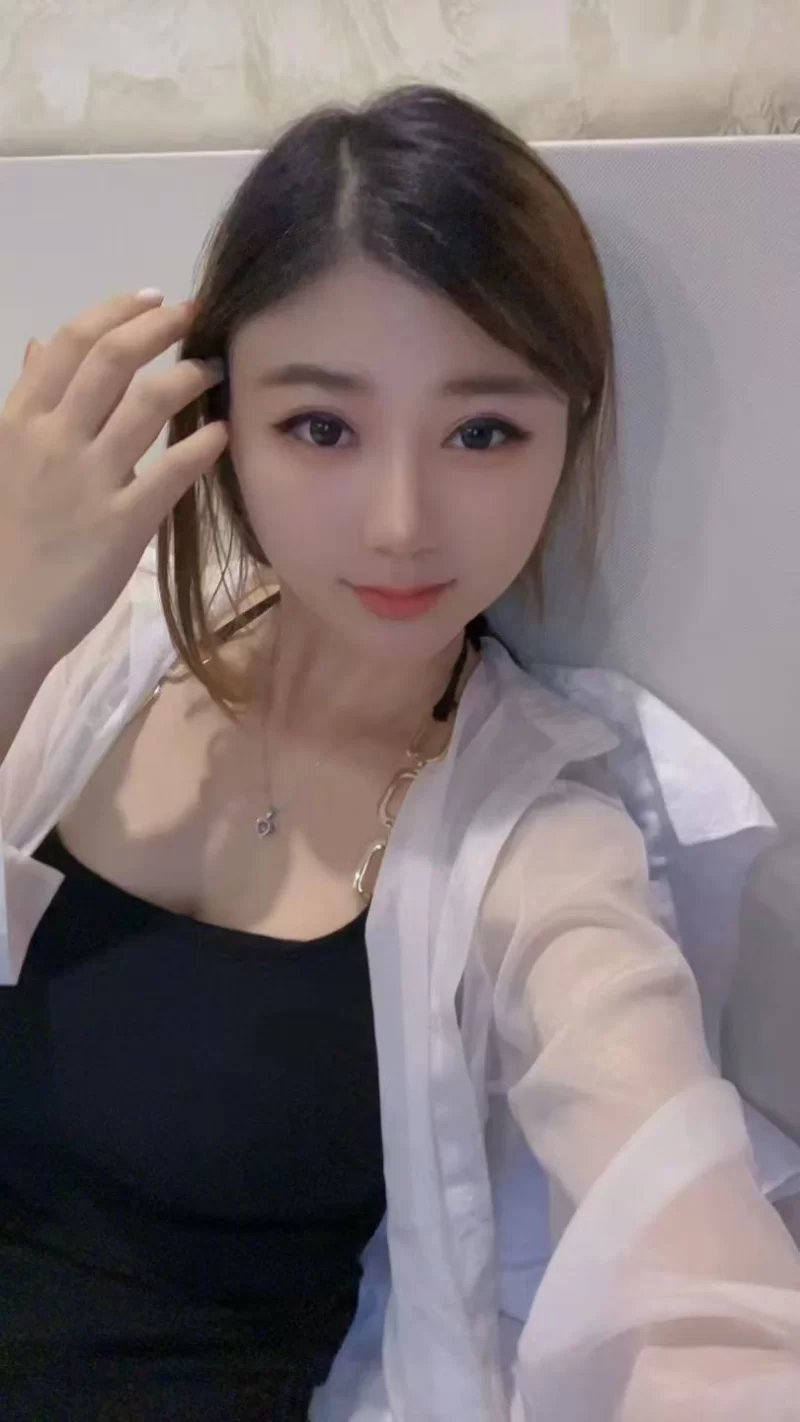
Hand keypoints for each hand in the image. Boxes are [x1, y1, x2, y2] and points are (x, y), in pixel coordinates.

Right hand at [0, 289, 227, 676]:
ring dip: (190, 376)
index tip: (152, 298)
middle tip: (197, 315)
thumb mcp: (3, 455)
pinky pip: (172, 471)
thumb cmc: (5, 537)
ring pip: (148, 403)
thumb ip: (27, 401)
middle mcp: (54, 439)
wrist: (0, 614)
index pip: (69, 343)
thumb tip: (39, 344)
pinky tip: (221, 433)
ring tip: (215, 370)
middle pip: (113, 358)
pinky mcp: (123, 524)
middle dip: (162, 326)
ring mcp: (89, 480)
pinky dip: (202, 444)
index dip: (116, 311)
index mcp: (21, 421)